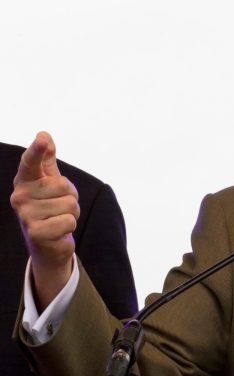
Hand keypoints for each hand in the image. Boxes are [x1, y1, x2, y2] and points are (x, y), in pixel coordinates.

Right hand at [11, 131, 78, 309]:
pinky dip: (70, 226)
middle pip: (65, 186)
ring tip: (59, 218)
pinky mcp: (35, 233)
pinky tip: (58, 230)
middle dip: (71, 197)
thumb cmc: (49, 206)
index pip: (31, 163)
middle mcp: (20, 196)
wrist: (47, 242)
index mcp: (24, 181)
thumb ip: (46, 159)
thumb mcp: (49, 181)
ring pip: (70, 204)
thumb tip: (43, 134)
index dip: (37, 150)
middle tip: (59, 206)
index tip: (42, 139)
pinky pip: (69, 221)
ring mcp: (26, 215)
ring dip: (72, 213)